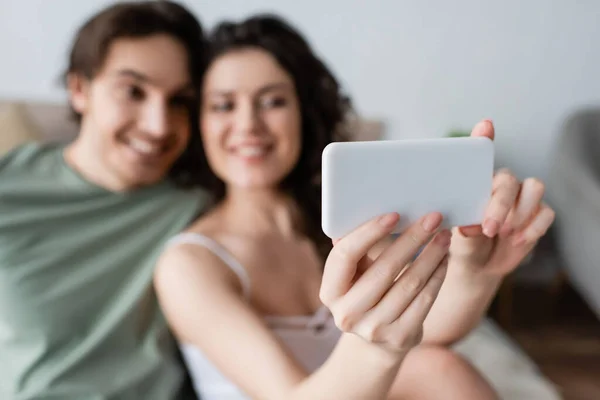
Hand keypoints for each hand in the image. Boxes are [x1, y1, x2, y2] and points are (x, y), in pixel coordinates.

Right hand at [320, 212, 449, 354]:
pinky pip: (425, 300)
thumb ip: (357, 248)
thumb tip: (369, 211)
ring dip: (431, 255)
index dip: (369, 233)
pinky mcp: (400, 337)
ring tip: (443, 236)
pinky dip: (438, 276)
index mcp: (330, 292)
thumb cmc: (364, 289)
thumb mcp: (353, 273)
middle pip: (384, 268)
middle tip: (433, 219)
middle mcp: (347, 314)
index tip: (394, 215)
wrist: (376, 338)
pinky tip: (444, 259)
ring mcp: (374, 329)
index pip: (345, 255)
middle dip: (412, 239)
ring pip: (410, 283)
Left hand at [450, 120, 555, 276]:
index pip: (481, 154)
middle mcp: (501, 183)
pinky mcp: (538, 213)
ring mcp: (522, 197)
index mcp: (477, 182)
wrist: (477, 267)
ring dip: (520, 213)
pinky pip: (545, 212)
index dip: (484, 137)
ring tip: (504, 234)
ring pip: (534, 187)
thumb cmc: (461, 245)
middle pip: (510, 179)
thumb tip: (469, 225)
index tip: (485, 126)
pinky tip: (517, 241)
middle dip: (501, 204)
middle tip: (490, 228)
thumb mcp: (455, 238)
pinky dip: (532, 229)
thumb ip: (463, 228)